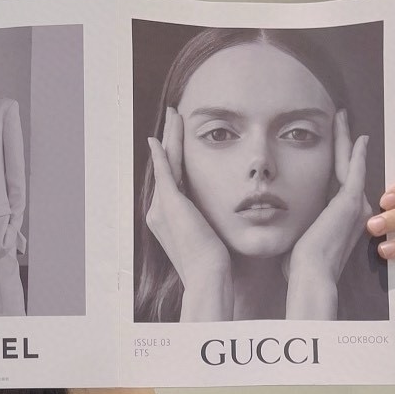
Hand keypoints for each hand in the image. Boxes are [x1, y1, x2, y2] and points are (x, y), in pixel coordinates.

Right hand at [145, 110, 234, 318]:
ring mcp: (161, 208)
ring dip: (169, 136)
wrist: (209, 279)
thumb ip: (215, 221)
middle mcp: (159, 212)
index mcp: (169, 219)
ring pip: (165, 162)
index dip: (177, 156)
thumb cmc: (218, 267)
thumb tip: (236, 213)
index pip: (173, 178)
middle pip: (166, 165)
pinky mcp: (169, 204)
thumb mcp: (215, 238)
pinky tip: (160, 136)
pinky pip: (165, 170)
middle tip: (173, 115)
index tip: (184, 137)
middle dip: (170, 139)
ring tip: (173, 114)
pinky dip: (163, 152)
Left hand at [284, 110, 369, 315]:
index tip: (330, 147)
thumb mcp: (297, 238)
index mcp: (342, 220)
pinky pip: (355, 170)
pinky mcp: (351, 202)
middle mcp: (354, 212)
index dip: (336, 164)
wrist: (310, 276)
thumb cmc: (299, 267)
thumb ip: (296, 225)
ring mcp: (355, 206)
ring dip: (347, 141)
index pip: (338, 183)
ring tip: (343, 119)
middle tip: (341, 122)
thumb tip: (278, 221)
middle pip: (347, 169)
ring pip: (349, 164)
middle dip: (344, 145)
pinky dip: (358, 153)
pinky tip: (360, 137)